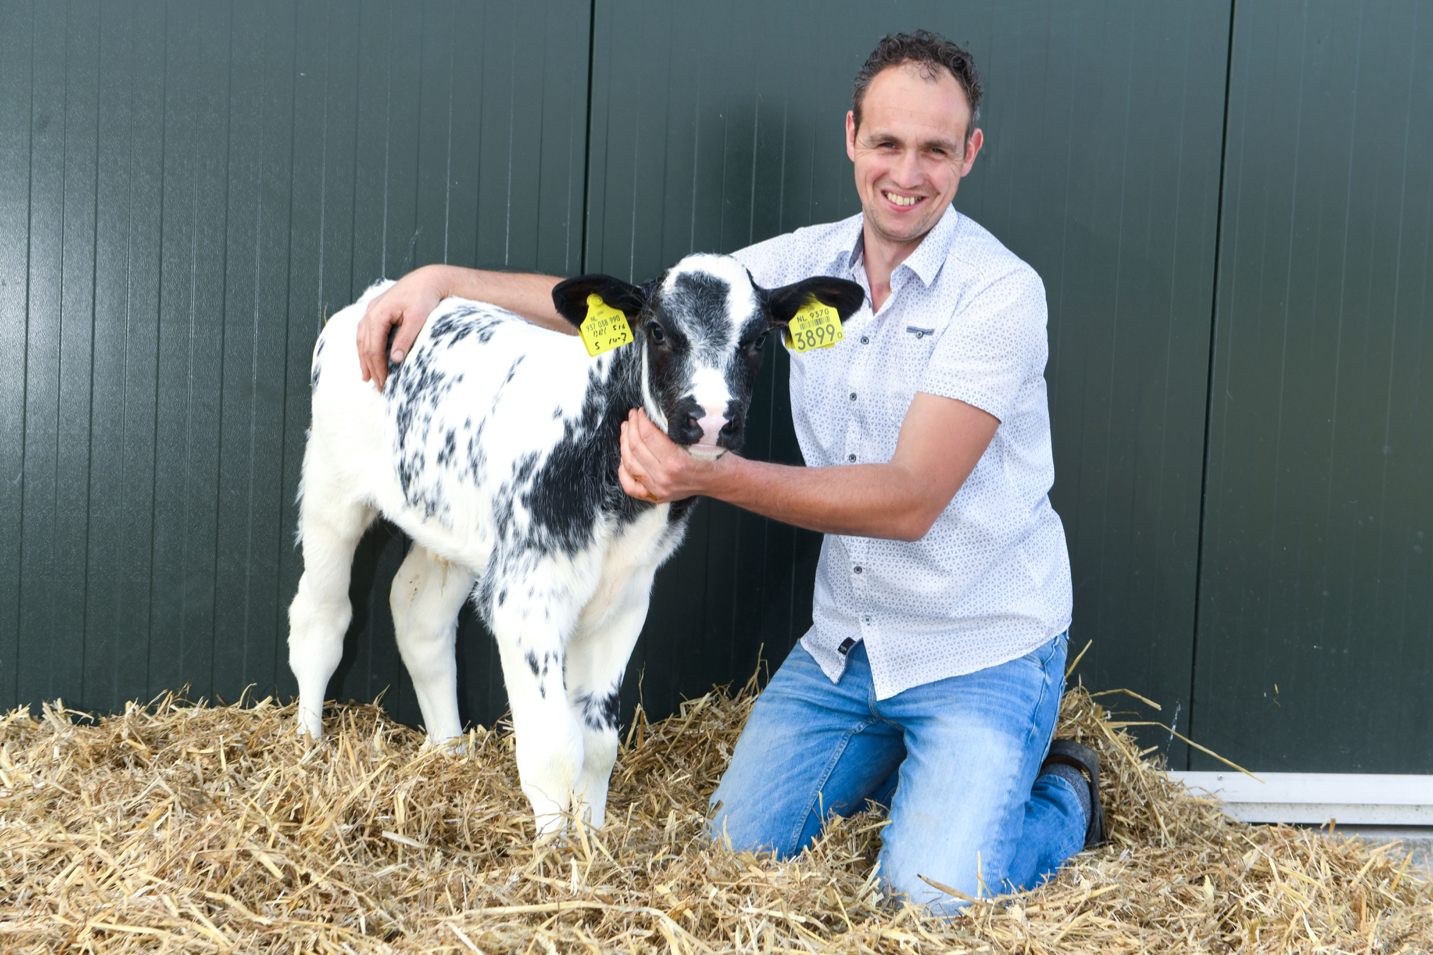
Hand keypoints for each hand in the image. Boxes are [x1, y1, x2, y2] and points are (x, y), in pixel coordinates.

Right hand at [357, 266, 446, 389]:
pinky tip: (368, 356)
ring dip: (364, 358)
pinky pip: (365, 331)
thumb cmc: (424, 297)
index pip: (374, 347)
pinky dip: (366, 345)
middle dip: (371, 367)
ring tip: (367, 376)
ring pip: (362, 339)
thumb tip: (395, 360)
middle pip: (366, 345)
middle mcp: (370, 312)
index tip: (384, 383)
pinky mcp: (376, 309)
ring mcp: (371, 309)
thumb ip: (406, 339)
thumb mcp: (418, 319)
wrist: (427, 279)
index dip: (378, 367)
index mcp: (378, 314)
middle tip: (379, 386)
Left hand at [618, 409, 721, 502]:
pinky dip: (623, 471)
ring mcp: (659, 488)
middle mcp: (665, 477)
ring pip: (629, 463)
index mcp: (677, 461)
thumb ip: (679, 427)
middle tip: (633, 416)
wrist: (721, 480)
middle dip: (632, 427)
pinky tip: (625, 456)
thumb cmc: (714, 455)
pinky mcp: (657, 495)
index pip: (648, 435)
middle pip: (635, 447)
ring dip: (624, 443)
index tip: (641, 410)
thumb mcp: (701, 437)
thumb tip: (656, 410)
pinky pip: (631, 486)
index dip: (641, 419)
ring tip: (626, 429)